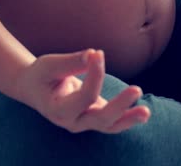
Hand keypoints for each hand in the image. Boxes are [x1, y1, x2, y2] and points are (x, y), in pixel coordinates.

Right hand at [14, 49, 150, 133]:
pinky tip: (142, 112)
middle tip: (136, 89)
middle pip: (100, 119)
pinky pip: (113, 122)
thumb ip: (71, 62)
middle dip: (119, 106)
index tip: (98, 53)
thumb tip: (94, 54)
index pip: (85, 96)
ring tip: (146, 112)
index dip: (95, 75)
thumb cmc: (41, 75)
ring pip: (109, 126)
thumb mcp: (49, 65)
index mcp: (57, 110)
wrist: (34, 89)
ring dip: (129, 119)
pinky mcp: (94, 117)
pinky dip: (127, 118)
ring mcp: (84, 122)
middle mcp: (72, 122)